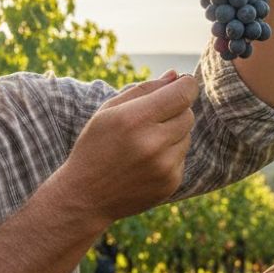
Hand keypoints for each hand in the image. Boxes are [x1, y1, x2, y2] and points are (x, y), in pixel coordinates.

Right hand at [59, 71, 199, 226]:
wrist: (85, 197)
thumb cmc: (95, 146)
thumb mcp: (108, 111)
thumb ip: (144, 89)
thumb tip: (177, 75)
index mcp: (135, 119)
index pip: (183, 93)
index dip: (185, 86)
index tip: (181, 85)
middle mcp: (153, 143)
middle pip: (188, 114)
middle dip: (175, 111)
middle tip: (150, 120)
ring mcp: (164, 166)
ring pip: (187, 136)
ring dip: (172, 134)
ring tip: (144, 144)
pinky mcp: (171, 182)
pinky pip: (183, 157)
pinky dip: (170, 155)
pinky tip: (145, 163)